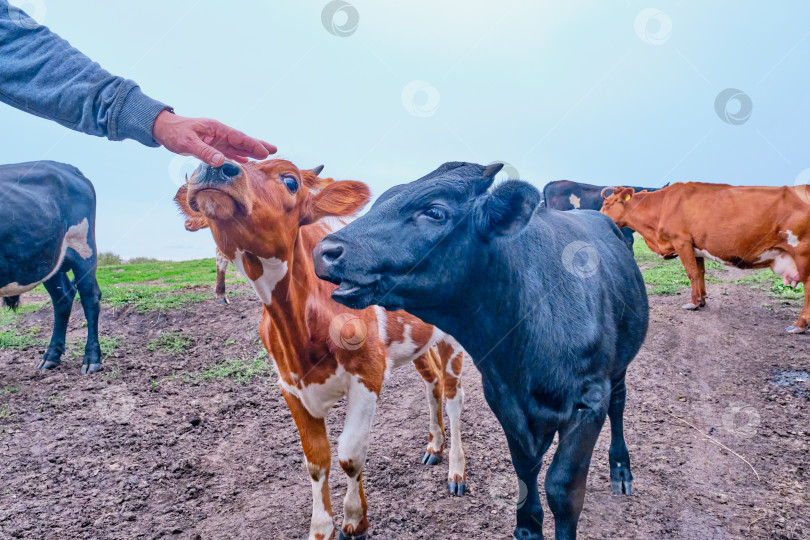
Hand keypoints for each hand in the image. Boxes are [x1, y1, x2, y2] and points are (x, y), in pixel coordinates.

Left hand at [152, 110, 275, 165]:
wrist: (163, 129)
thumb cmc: (174, 133)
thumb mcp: (188, 143)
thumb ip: (205, 152)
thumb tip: (221, 161)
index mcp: (216, 129)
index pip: (238, 137)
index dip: (252, 145)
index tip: (265, 151)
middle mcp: (219, 133)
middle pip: (242, 140)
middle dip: (257, 145)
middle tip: (274, 149)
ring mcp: (216, 140)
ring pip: (237, 146)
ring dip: (250, 151)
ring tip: (265, 155)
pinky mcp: (211, 146)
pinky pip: (228, 151)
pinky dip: (238, 156)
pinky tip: (245, 161)